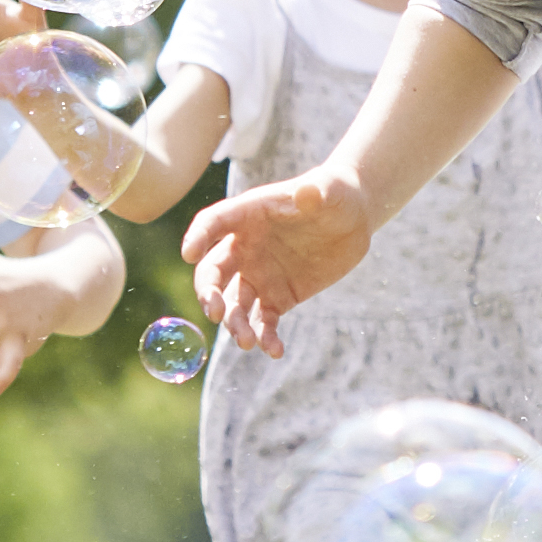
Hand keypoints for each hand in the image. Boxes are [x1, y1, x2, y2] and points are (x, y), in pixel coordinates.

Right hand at [182, 168, 376, 357]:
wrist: (352, 218)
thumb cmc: (333, 194)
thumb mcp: (328, 190)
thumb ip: (315, 192)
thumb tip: (307, 193)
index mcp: (247, 215)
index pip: (213, 223)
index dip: (198, 237)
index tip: (189, 253)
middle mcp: (245, 248)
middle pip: (214, 272)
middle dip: (209, 294)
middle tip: (216, 313)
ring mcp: (259, 275)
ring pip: (235, 304)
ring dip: (235, 325)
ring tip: (247, 342)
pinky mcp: (279, 297)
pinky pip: (264, 322)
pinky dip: (266, 338)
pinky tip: (275, 351)